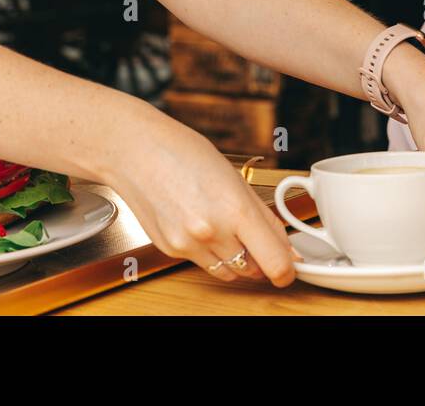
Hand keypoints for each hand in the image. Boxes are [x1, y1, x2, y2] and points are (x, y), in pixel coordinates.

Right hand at [102, 111, 297, 286]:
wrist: (134, 151)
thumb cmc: (183, 152)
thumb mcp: (235, 177)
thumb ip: (262, 216)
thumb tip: (283, 246)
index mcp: (235, 209)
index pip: (275, 262)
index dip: (287, 270)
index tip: (289, 268)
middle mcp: (212, 233)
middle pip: (253, 270)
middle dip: (261, 260)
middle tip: (258, 241)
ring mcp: (188, 245)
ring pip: (229, 272)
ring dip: (236, 259)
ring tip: (225, 228)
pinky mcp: (170, 250)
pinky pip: (202, 262)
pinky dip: (209, 251)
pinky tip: (199, 223)